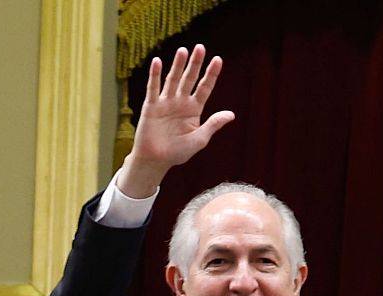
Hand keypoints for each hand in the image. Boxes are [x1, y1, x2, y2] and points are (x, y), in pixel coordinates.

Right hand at [117, 44, 235, 198]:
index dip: (211, 74)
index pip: (205, 88)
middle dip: (195, 64)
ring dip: (177, 65)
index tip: (218, 60)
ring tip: (183, 50)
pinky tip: (157, 62)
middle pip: (189, 79)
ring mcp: (165, 102)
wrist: (156, 161)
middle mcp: (180, 102)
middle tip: (200, 48)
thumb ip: (213, 125)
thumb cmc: (177, 152)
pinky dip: (154, 75)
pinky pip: (153, 88)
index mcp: (194, 109)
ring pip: (173, 80)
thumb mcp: (199, 139)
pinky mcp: (151, 106)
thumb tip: (231, 114)